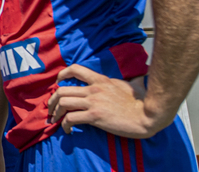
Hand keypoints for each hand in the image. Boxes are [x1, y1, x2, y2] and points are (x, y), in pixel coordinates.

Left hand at [47, 65, 163, 138]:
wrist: (148, 116)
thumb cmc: (142, 102)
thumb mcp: (133, 85)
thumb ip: (131, 80)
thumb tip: (141, 75)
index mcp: (100, 80)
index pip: (75, 69)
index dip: (62, 74)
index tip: (57, 83)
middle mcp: (94, 89)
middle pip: (62, 90)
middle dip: (52, 100)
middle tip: (51, 109)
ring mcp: (94, 102)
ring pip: (63, 102)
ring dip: (55, 112)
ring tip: (55, 120)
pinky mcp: (95, 116)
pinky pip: (71, 118)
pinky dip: (65, 125)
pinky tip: (67, 130)